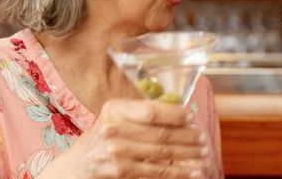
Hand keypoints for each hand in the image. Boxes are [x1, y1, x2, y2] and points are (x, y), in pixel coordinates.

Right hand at [39, 99, 208, 177]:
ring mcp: (116, 152)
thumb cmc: (104, 138)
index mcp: (115, 109)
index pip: (151, 111)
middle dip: (187, 136)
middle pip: (160, 133)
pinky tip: (192, 172)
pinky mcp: (120, 171)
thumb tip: (182, 114)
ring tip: (203, 154)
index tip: (192, 116)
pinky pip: (156, 172)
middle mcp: (113, 129)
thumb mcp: (117, 119)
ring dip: (188, 154)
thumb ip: (141, 114)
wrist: (77, 166)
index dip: (175, 114)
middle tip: (203, 138)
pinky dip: (178, 172)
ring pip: (162, 153)